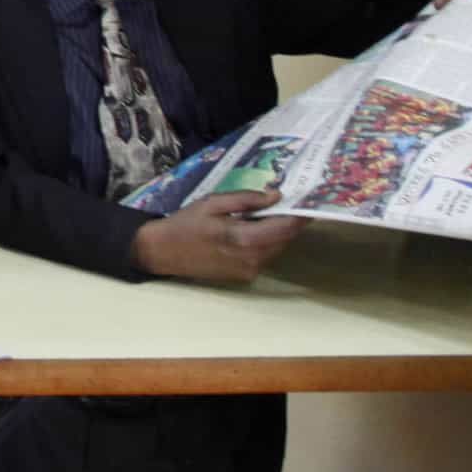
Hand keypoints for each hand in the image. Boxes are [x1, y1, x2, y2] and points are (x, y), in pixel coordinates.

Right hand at [132, 190, 302, 283]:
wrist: (162, 252)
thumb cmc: (185, 223)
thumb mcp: (213, 202)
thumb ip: (246, 199)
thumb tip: (276, 196)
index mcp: (245, 239)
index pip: (287, 227)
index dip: (301, 213)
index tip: (309, 199)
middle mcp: (253, 259)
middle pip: (286, 238)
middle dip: (289, 220)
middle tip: (286, 202)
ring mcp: (250, 270)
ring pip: (278, 247)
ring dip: (277, 231)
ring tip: (264, 214)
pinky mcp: (246, 276)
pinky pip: (266, 255)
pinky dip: (266, 241)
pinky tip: (250, 230)